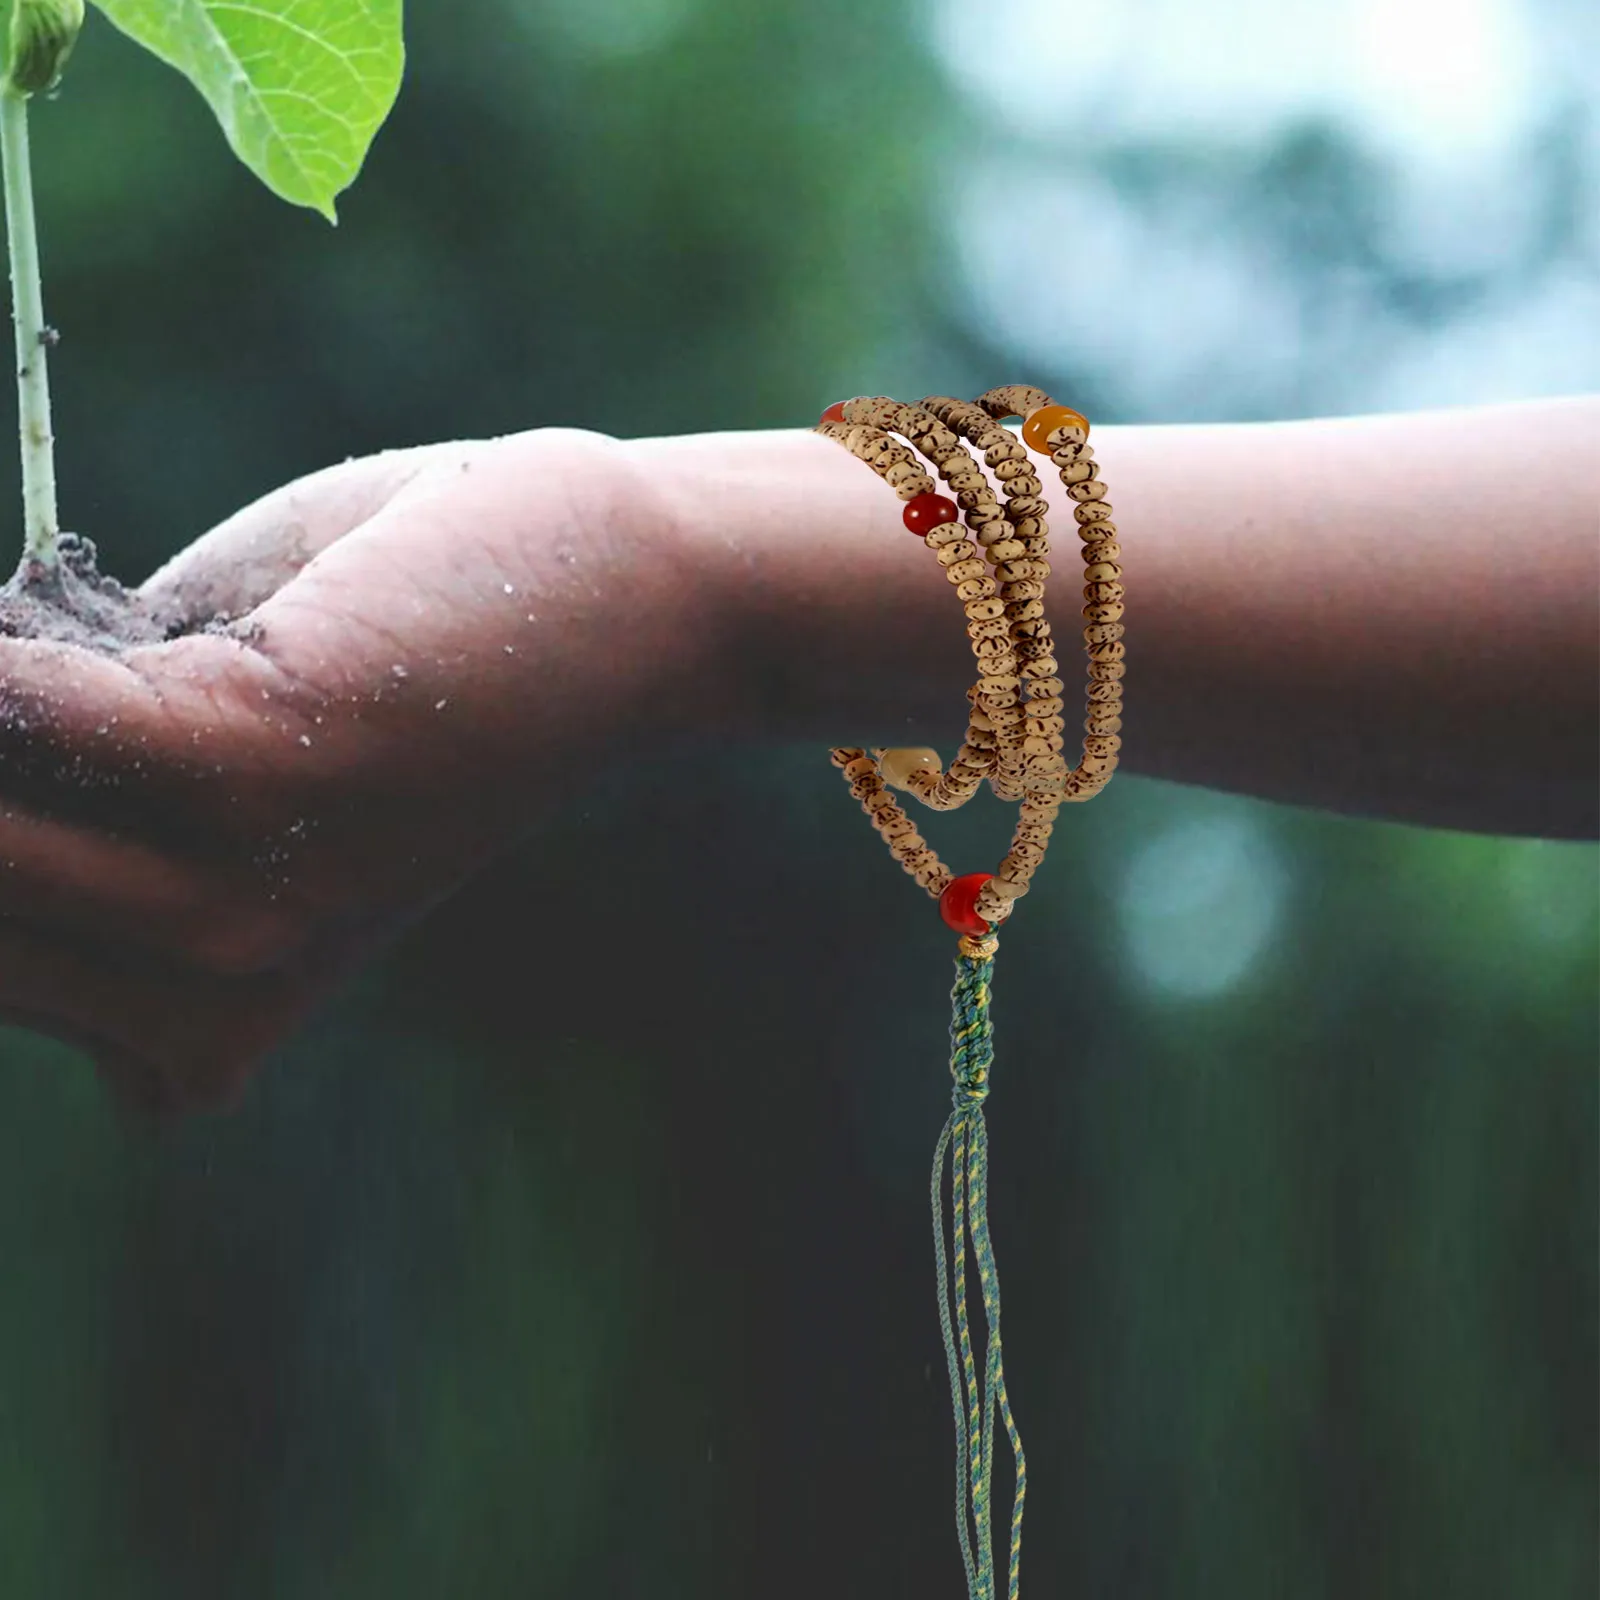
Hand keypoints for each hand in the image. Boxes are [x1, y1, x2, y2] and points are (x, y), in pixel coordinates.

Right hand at [0, 427, 686, 1120]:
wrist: (630, 609)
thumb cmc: (422, 646)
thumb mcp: (234, 748)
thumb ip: (99, 790)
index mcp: (204, 1010)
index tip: (4, 797)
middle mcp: (215, 989)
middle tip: (0, 695)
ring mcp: (240, 892)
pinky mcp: (264, 762)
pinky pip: (14, 709)